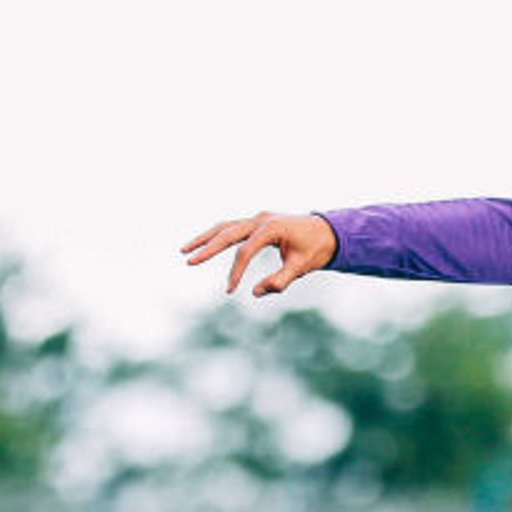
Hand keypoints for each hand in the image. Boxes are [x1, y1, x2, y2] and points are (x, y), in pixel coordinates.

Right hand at [181, 211, 337, 296]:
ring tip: (184, 250)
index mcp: (272, 227)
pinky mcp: (256, 223)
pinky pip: (232, 228)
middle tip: (189, 261)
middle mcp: (261, 219)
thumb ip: (280, 281)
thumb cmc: (316, 249)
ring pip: (225, 227)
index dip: (236, 272)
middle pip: (227, 232)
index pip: (245, 251)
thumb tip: (255, 292)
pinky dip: (217, 236)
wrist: (328, 232)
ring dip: (205, 238)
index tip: (230, 290)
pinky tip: (204, 246)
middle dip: (207, 247)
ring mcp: (257, 219)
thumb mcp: (301, 267)